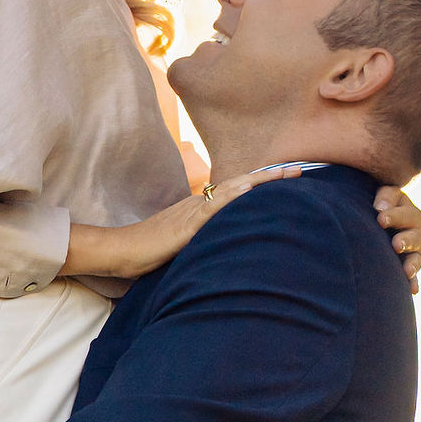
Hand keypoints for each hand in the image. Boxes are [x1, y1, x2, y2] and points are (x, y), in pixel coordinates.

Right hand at [63, 164, 306, 282]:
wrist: (118, 251)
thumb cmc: (144, 253)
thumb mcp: (180, 247)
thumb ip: (200, 244)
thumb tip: (220, 251)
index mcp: (199, 210)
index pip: (236, 193)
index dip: (262, 185)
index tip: (287, 179)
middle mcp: (199, 205)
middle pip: (241, 186)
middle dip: (272, 177)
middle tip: (302, 168)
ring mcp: (193, 213)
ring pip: (233, 191)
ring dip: (261, 182)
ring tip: (287, 174)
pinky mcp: (185, 226)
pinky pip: (213, 209)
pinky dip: (234, 198)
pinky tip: (251, 191)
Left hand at [374, 185, 420, 292]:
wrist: (388, 221)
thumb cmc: (384, 206)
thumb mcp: (387, 196)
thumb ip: (386, 196)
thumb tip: (380, 209)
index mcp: (411, 213)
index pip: (404, 213)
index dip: (393, 215)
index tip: (380, 218)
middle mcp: (417, 232)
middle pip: (415, 237)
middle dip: (406, 240)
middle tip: (396, 245)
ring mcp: (416, 251)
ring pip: (416, 258)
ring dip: (412, 264)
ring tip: (407, 271)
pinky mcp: (411, 266)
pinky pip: (414, 276)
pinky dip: (413, 283)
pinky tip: (413, 290)